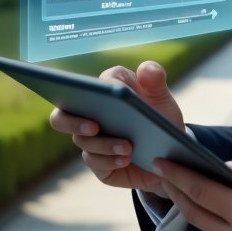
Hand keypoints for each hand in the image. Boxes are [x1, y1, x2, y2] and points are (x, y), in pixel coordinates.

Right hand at [48, 61, 183, 194]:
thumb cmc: (160, 118)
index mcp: (105, 89)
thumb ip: (156, 80)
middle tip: (94, 127)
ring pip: (82, 142)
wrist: (168, 152)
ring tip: (128, 147)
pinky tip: (125, 159)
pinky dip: (110, 160)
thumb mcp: (162, 98)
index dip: (93, 89)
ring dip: (105, 145)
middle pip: (63, 115)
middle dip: (73, 122)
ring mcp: (90, 138)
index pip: (90, 85)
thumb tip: (145, 69)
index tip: (106, 93)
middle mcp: (91, 113)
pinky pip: (94, 161)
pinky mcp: (96, 160)